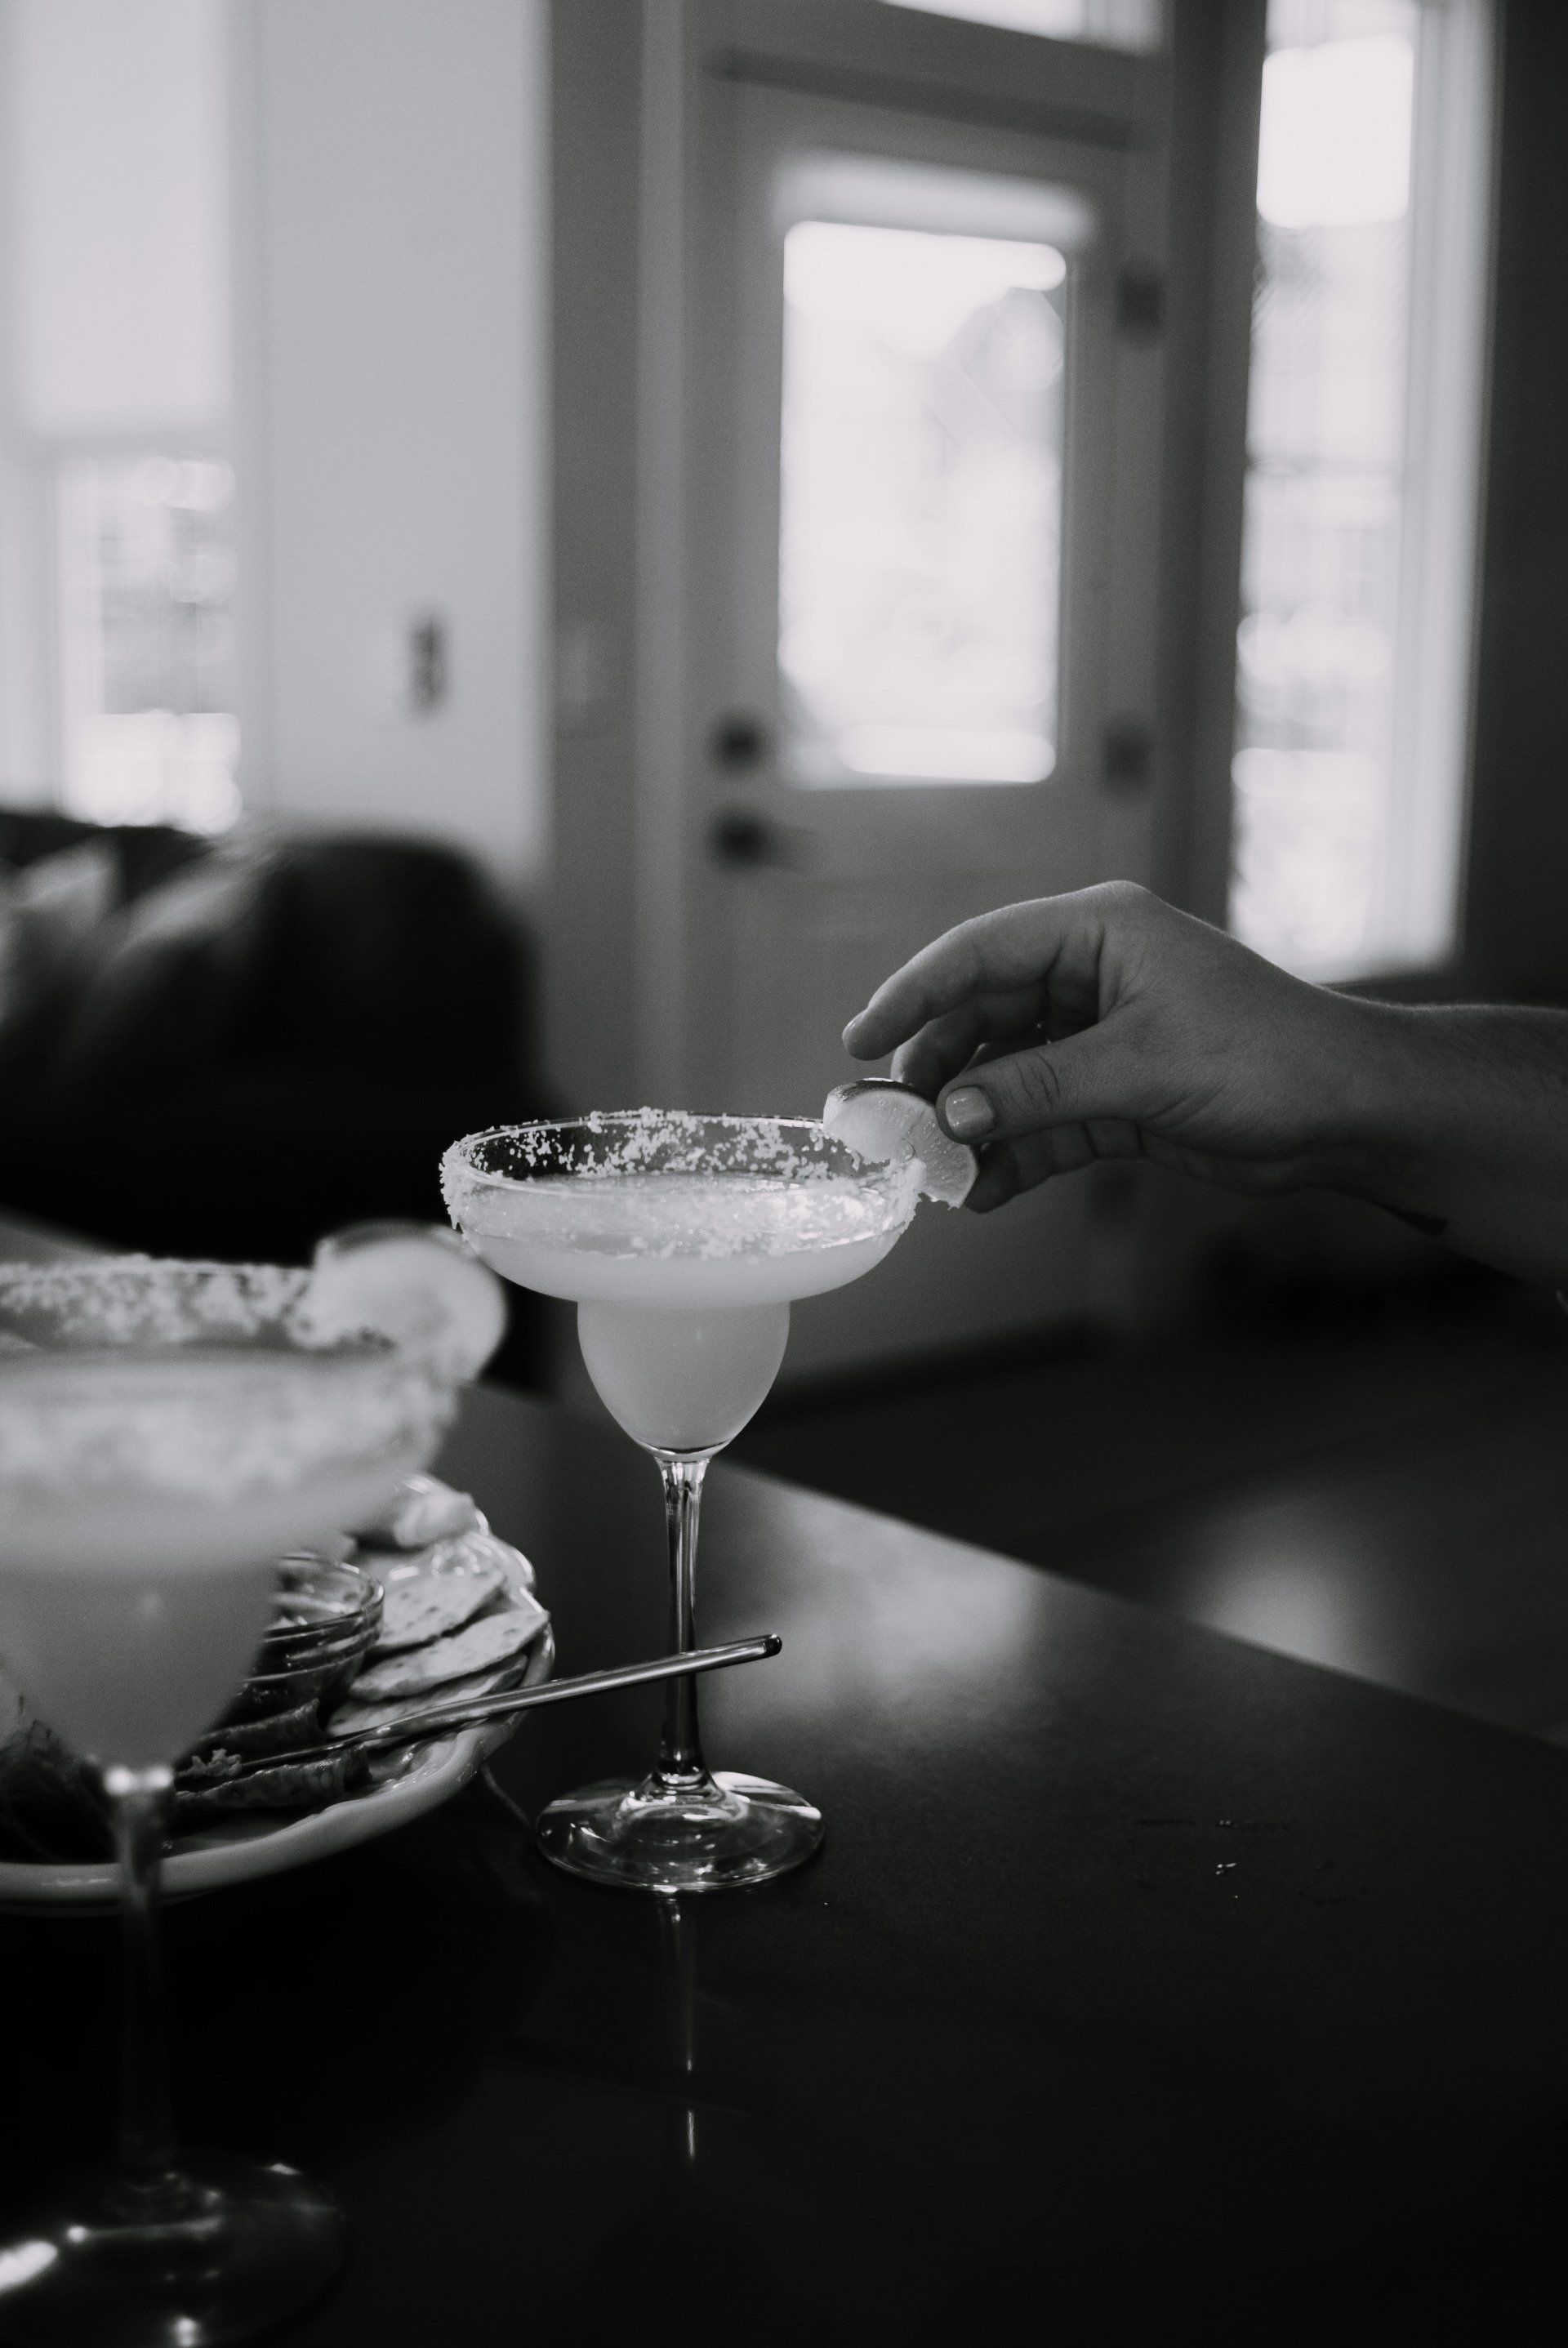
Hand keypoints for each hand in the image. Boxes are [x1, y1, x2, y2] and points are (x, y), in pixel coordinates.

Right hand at [841, 884, 1385, 1213]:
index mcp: (1098, 933)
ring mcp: (1103, 1036)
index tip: (859, 1040)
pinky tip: (980, 1193)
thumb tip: (949, 1116)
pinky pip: (1043, 1121)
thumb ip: (1036, 1089)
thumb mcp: (1138, 1067)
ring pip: (1008, 1076)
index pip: (980, 954)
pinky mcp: (1118, 1094)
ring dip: (971, 1125)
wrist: (1348, 1111)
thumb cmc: (1262, 1057)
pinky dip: (1013, 1156)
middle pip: (984, 1017)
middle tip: (886, 1123)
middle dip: (936, 1072)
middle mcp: (1093, 976)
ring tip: (930, 1172)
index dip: (914, 995)